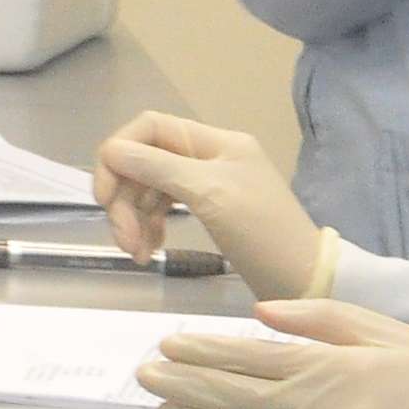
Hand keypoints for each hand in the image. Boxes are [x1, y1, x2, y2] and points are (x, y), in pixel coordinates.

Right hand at [94, 113, 331, 298]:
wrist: (304, 280)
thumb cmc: (263, 234)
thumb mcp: (210, 195)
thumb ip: (159, 168)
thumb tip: (111, 150)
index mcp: (215, 142)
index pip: (151, 127)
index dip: (119, 154)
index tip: (104, 196)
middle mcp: (209, 157)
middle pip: (145, 161)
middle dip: (124, 198)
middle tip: (122, 239)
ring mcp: (208, 185)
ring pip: (150, 188)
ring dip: (133, 218)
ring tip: (136, 253)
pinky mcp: (207, 212)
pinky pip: (163, 209)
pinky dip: (149, 227)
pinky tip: (148, 250)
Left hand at [137, 299, 408, 408]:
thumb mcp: (380, 329)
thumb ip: (320, 318)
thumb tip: (261, 312)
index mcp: (332, 369)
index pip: (254, 359)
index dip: (207, 353)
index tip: (167, 345)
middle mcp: (319, 408)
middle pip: (238, 397)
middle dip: (188, 385)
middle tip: (145, 373)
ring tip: (160, 403)